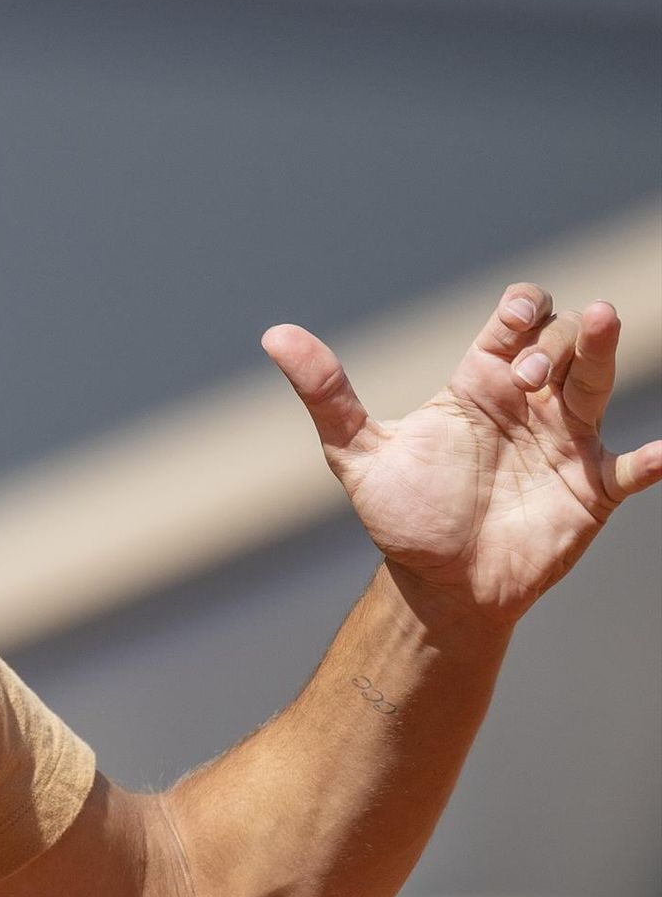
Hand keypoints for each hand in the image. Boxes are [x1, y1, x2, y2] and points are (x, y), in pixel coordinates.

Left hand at [264, 284, 661, 621]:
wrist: (438, 586)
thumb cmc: (402, 517)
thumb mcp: (357, 452)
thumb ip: (325, 395)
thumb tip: (273, 335)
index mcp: (478, 385)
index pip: (513, 322)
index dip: (519, 310)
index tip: (508, 322)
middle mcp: (528, 404)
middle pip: (559, 343)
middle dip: (549, 343)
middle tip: (523, 380)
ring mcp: (564, 442)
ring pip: (597, 382)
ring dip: (602, 351)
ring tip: (604, 317)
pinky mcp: (592, 489)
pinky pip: (633, 467)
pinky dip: (654, 458)